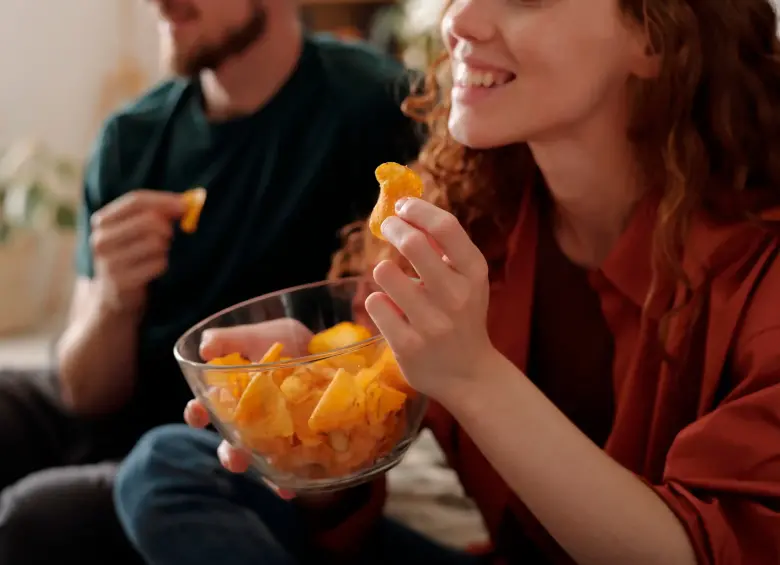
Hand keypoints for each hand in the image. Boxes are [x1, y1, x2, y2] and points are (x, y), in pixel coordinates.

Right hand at [90, 190, 183, 312]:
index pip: (136, 200)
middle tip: (167, 237)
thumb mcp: (135, 231)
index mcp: (102, 221)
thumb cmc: (132, 257)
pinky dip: (162, 264)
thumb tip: (188, 202)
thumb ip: (157, 213)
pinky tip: (153, 270)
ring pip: (156, 242)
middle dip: (167, 227)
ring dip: (164, 248)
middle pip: (149, 220)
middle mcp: (101, 240)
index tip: (185, 204)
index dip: (164, 200)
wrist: (113, 298)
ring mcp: (109, 262)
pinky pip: (158, 263)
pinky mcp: (122, 282)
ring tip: (156, 255)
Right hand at [186, 319, 342, 505]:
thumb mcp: (262, 335)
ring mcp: (277, 435)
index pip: (207, 408)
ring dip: (260, 470)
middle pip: (232, 443)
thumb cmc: (288, 341)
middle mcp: (252, 420)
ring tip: (268, 474)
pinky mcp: (303, 444)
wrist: (331, 348)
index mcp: (234, 395)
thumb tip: (205, 346)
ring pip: (261, 460)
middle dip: (230, 453)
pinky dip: (289, 482)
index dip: (198, 413)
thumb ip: (232, 339)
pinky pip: (293, 469)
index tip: (197, 413)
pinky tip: (290, 489)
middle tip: (234, 458)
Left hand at [365, 198, 497, 403]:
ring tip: (394, 283)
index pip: (446, 226)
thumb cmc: (462, 317)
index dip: (418, 209)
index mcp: (474, 273)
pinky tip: (393, 313)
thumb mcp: (467, 280)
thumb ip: (443, 248)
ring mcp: (432, 323)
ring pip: (385, 272)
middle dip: (393, 228)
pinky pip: (375, 303)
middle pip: (413, 243)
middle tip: (388, 227)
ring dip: (384, 271)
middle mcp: (456, 296)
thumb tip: (406, 209)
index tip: (403, 206)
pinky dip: (379, 302)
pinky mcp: (408, 345)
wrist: (468, 374)